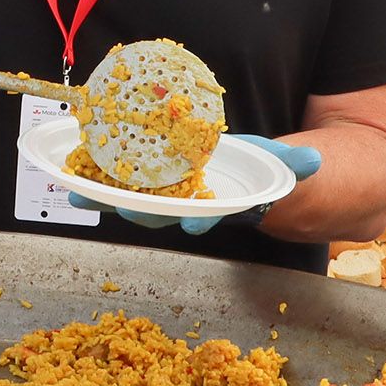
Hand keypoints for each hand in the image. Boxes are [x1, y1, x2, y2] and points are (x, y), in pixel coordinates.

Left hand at [69, 136, 322, 235]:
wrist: (253, 174)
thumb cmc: (267, 171)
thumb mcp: (286, 164)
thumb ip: (298, 164)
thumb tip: (314, 163)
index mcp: (223, 204)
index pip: (211, 215)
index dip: (201, 219)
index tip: (193, 222)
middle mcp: (191, 205)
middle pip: (162, 214)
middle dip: (136, 211)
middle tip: (111, 204)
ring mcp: (170, 195)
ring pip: (134, 202)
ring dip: (105, 198)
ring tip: (74, 191)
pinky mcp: (153, 181)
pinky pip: (123, 183)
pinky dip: (98, 180)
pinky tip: (71, 174)